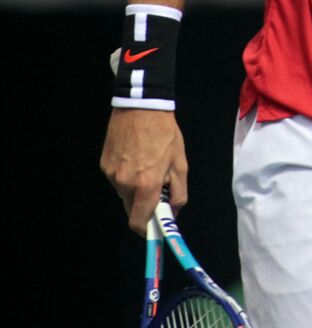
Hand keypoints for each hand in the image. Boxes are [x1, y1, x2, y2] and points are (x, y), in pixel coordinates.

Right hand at [101, 108, 188, 235]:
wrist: (141, 108)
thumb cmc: (166, 135)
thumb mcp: (181, 164)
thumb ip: (178, 193)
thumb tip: (173, 214)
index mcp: (146, 185)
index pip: (139, 222)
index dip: (147, 229)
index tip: (155, 227)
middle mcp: (125, 184)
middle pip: (132, 209)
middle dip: (144, 205)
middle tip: (158, 189)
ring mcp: (112, 175)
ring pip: (124, 193)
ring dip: (135, 188)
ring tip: (147, 165)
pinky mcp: (104, 165)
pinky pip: (117, 179)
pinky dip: (127, 175)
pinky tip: (136, 157)